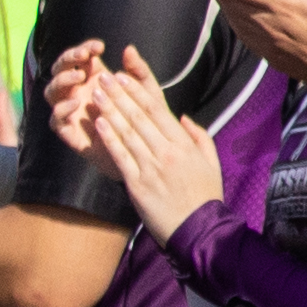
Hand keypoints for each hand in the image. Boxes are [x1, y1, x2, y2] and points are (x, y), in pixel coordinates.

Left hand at [77, 47, 225, 233]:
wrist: (198, 230)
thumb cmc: (205, 195)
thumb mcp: (212, 162)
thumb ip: (198, 136)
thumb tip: (182, 117)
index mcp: (184, 145)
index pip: (158, 111)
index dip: (138, 92)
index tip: (124, 77)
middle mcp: (167, 152)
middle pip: (138, 117)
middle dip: (119, 95)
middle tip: (103, 78)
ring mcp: (151, 168)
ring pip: (127, 133)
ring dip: (109, 111)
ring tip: (95, 94)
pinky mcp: (137, 184)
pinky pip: (120, 156)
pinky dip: (109, 138)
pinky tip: (98, 123)